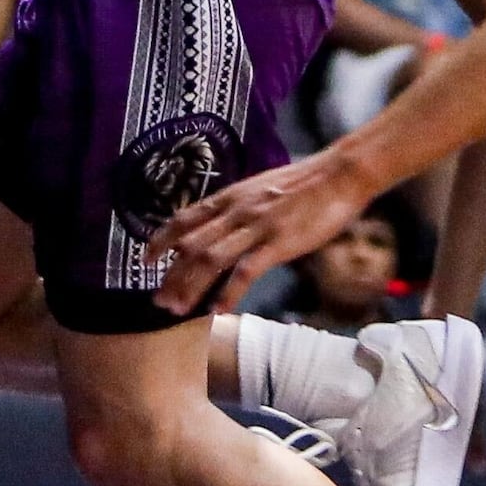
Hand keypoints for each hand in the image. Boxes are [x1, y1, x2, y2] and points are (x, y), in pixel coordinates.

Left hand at [150, 148, 373, 316]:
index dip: (162, 239)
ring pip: (211, 258)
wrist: (340, 174)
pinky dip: (229, 292)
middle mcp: (238, 209)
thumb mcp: (262, 190)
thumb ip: (238, 209)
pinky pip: (247, 270)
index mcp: (232, 196)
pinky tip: (219, 311)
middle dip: (171, 275)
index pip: (186, 218)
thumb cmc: (305, 184)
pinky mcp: (279, 241)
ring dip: (190, 286)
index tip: (145, 260)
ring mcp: (258, 225)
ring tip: (177, 311)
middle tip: (156, 301)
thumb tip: (217, 230)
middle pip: (192, 244)